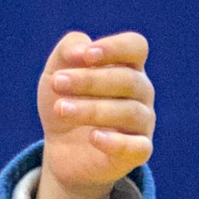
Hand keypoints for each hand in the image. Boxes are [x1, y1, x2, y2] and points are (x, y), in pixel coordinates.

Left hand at [33, 30, 153, 198]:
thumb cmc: (66, 102)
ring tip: (61, 109)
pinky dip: (116, 141)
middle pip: (127, 80)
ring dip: (92, 109)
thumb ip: (67, 51)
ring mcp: (143, 123)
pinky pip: (137, 146)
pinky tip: (93, 137)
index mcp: (127, 66)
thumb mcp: (56, 74)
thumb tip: (81, 48)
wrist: (62, 150)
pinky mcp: (138, 151)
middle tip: (57, 83)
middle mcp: (141, 92)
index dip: (114, 48)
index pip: (135, 47)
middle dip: (89, 80)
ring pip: (128, 111)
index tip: (86, 55)